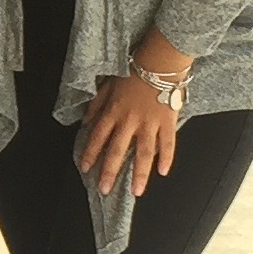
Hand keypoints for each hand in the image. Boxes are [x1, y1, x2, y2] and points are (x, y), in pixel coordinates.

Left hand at [74, 74, 180, 197]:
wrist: (160, 62)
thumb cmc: (134, 71)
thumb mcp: (108, 85)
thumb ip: (96, 105)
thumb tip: (85, 122)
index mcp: (113, 111)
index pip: (97, 136)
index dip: (90, 153)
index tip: (85, 168)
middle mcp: (129, 121)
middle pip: (117, 150)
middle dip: (109, 172)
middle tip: (104, 189)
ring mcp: (149, 123)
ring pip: (143, 153)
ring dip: (139, 174)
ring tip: (137, 191)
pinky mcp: (167, 122)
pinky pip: (167, 143)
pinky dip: (167, 158)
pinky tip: (163, 172)